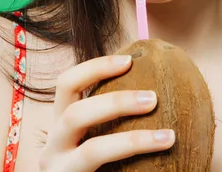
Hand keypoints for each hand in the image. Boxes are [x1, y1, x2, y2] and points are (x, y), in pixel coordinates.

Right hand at [38, 55, 175, 171]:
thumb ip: (109, 119)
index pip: (67, 84)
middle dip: (117, 103)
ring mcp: (60, 171)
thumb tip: (156, 91)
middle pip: (75, 113)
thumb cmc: (95, 167)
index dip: (96, 68)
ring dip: (133, 141)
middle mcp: (53, 147)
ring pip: (93, 151)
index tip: (129, 61)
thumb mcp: (94, 139)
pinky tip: (162, 163)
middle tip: (153, 98)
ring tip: (168, 137)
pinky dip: (134, 160)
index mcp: (60, 125)